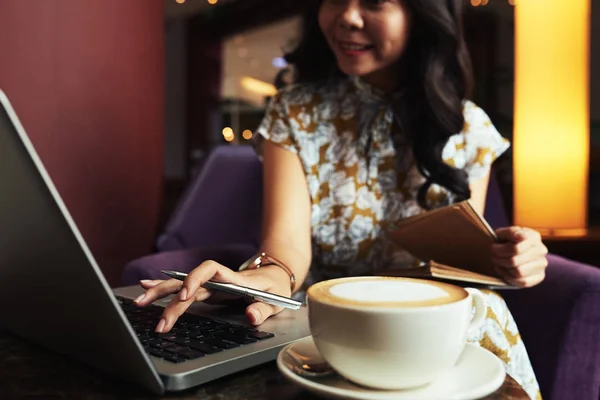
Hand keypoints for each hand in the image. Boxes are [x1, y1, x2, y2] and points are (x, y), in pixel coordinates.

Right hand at [133, 260, 291, 332]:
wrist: (274, 275)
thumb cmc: (274, 288)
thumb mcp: (276, 300)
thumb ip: (263, 309)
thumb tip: (250, 316)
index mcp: (232, 278)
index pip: (210, 270)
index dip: (195, 279)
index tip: (186, 295)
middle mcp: (217, 280)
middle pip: (188, 282)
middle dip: (170, 297)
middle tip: (159, 321)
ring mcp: (210, 285)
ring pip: (180, 286)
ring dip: (160, 293)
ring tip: (139, 301)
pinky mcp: (207, 291)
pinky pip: (183, 289)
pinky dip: (165, 288)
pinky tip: (146, 287)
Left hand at [491, 226, 548, 286]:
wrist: (512, 250)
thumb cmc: (506, 240)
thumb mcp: (504, 233)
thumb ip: (510, 232)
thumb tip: (519, 236)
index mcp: (533, 237)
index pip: (515, 249)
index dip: (501, 250)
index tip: (494, 247)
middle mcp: (541, 250)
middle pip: (514, 261)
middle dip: (499, 260)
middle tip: (493, 256)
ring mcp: (541, 264)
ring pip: (518, 272)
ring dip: (504, 269)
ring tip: (498, 263)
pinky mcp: (540, 276)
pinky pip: (523, 282)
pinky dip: (510, 278)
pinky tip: (505, 271)